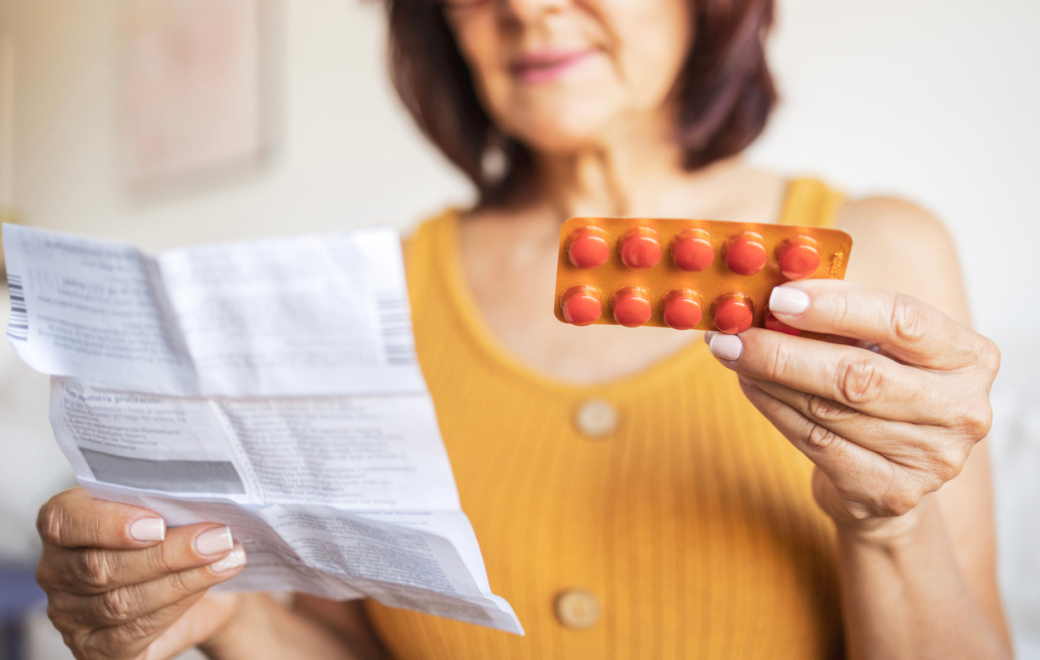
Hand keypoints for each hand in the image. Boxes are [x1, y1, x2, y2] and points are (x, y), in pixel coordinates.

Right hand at [36, 488, 246, 659]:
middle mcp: (56, 571)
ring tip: (226, 557)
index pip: (65, 521)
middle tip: (217, 537)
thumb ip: (167, 499)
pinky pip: (134, 632)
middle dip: (166, 553)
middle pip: (101, 566)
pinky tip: (211, 583)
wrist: (200, 583)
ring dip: (183, 579)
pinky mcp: (96, 649)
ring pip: (121, 602)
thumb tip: (196, 495)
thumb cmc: (175, 532)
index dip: (108, 523)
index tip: (157, 523)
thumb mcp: (168, 505)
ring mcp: (71, 615)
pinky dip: (179, 605)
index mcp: (63, 524)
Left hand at [706, 280, 998, 535]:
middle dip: (785, 351)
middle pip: (859, 374)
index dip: (836, 308)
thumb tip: (776, 291)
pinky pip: (816, 443)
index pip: (903, 320)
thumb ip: (842, 316)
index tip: (779, 298)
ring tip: (734, 355)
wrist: (890, 476)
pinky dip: (774, 410)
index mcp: (969, 357)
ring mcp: (931, 459)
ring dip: (770, 378)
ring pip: (829, 410)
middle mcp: (961, 409)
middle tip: (735, 334)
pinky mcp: (891, 492)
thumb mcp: (880, 345)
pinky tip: (750, 386)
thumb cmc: (882, 391)